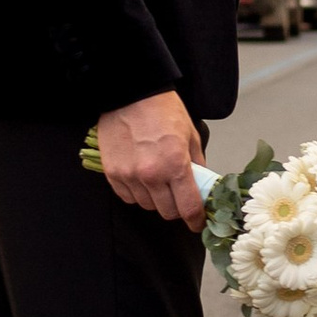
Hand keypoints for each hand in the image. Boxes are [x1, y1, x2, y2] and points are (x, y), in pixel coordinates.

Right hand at [95, 89, 206, 217]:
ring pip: (147, 206)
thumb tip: (202, 185)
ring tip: (158, 180)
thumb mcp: (190, 135)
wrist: (131, 94)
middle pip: (167, 212)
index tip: (197, 222)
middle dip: (176, 208)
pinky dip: (137, 193)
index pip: (188, 208)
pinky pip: (128, 198)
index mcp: (176, 165)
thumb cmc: (163, 110)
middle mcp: (152, 175)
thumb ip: (197, 164)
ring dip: (155, 199)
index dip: (196, 220)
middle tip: (178, 195)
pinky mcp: (113, 174)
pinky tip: (141, 178)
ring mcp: (130, 176)